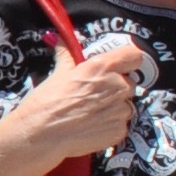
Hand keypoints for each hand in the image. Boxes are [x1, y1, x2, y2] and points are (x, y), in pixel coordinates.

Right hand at [0, 35, 149, 175]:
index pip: (133, 56)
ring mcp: (120, 109)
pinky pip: (122, 124)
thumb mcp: (58, 74)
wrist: (42, 134)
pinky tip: (93, 127)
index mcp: (102, 67)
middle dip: (116, 88)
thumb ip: (67, 56)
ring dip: (115, 108)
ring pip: (127, 105)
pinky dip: (111, 126)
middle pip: (130, 82)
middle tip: (96, 96)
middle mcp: (116, 85)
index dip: (128, 61)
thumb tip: (62, 41)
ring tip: (92, 114)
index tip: (121, 67)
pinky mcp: (120, 130)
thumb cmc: (47, 102)